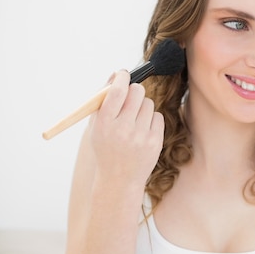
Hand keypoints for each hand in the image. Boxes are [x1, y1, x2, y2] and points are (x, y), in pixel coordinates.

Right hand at [89, 70, 163, 192]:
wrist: (119, 180)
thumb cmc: (106, 148)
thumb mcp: (97, 127)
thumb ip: (103, 100)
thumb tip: (116, 74)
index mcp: (104, 124)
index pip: (116, 91)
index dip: (122, 77)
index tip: (123, 74)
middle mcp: (123, 129)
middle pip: (137, 92)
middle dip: (134, 90)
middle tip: (130, 95)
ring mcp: (141, 136)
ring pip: (148, 103)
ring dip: (142, 107)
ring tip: (134, 120)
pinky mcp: (155, 142)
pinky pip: (157, 116)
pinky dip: (150, 120)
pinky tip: (142, 131)